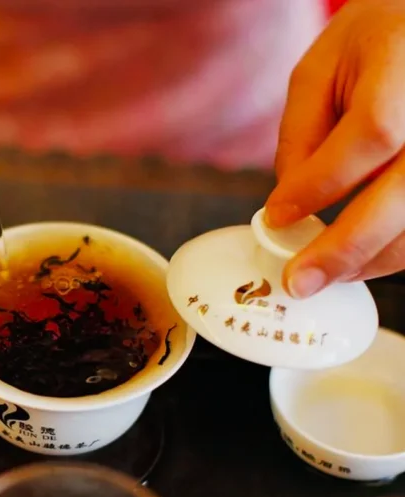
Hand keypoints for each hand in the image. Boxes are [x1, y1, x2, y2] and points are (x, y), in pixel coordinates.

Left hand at [266, 0, 404, 297]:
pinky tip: (360, 258)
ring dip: (374, 259)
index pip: (372, 135)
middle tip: (299, 282)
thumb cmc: (374, 43)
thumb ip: (302, 134)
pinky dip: (396, 249)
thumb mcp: (321, 70)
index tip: (275, 217)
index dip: (321, 185)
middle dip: (347, 247)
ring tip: (324, 275)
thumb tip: (287, 205)